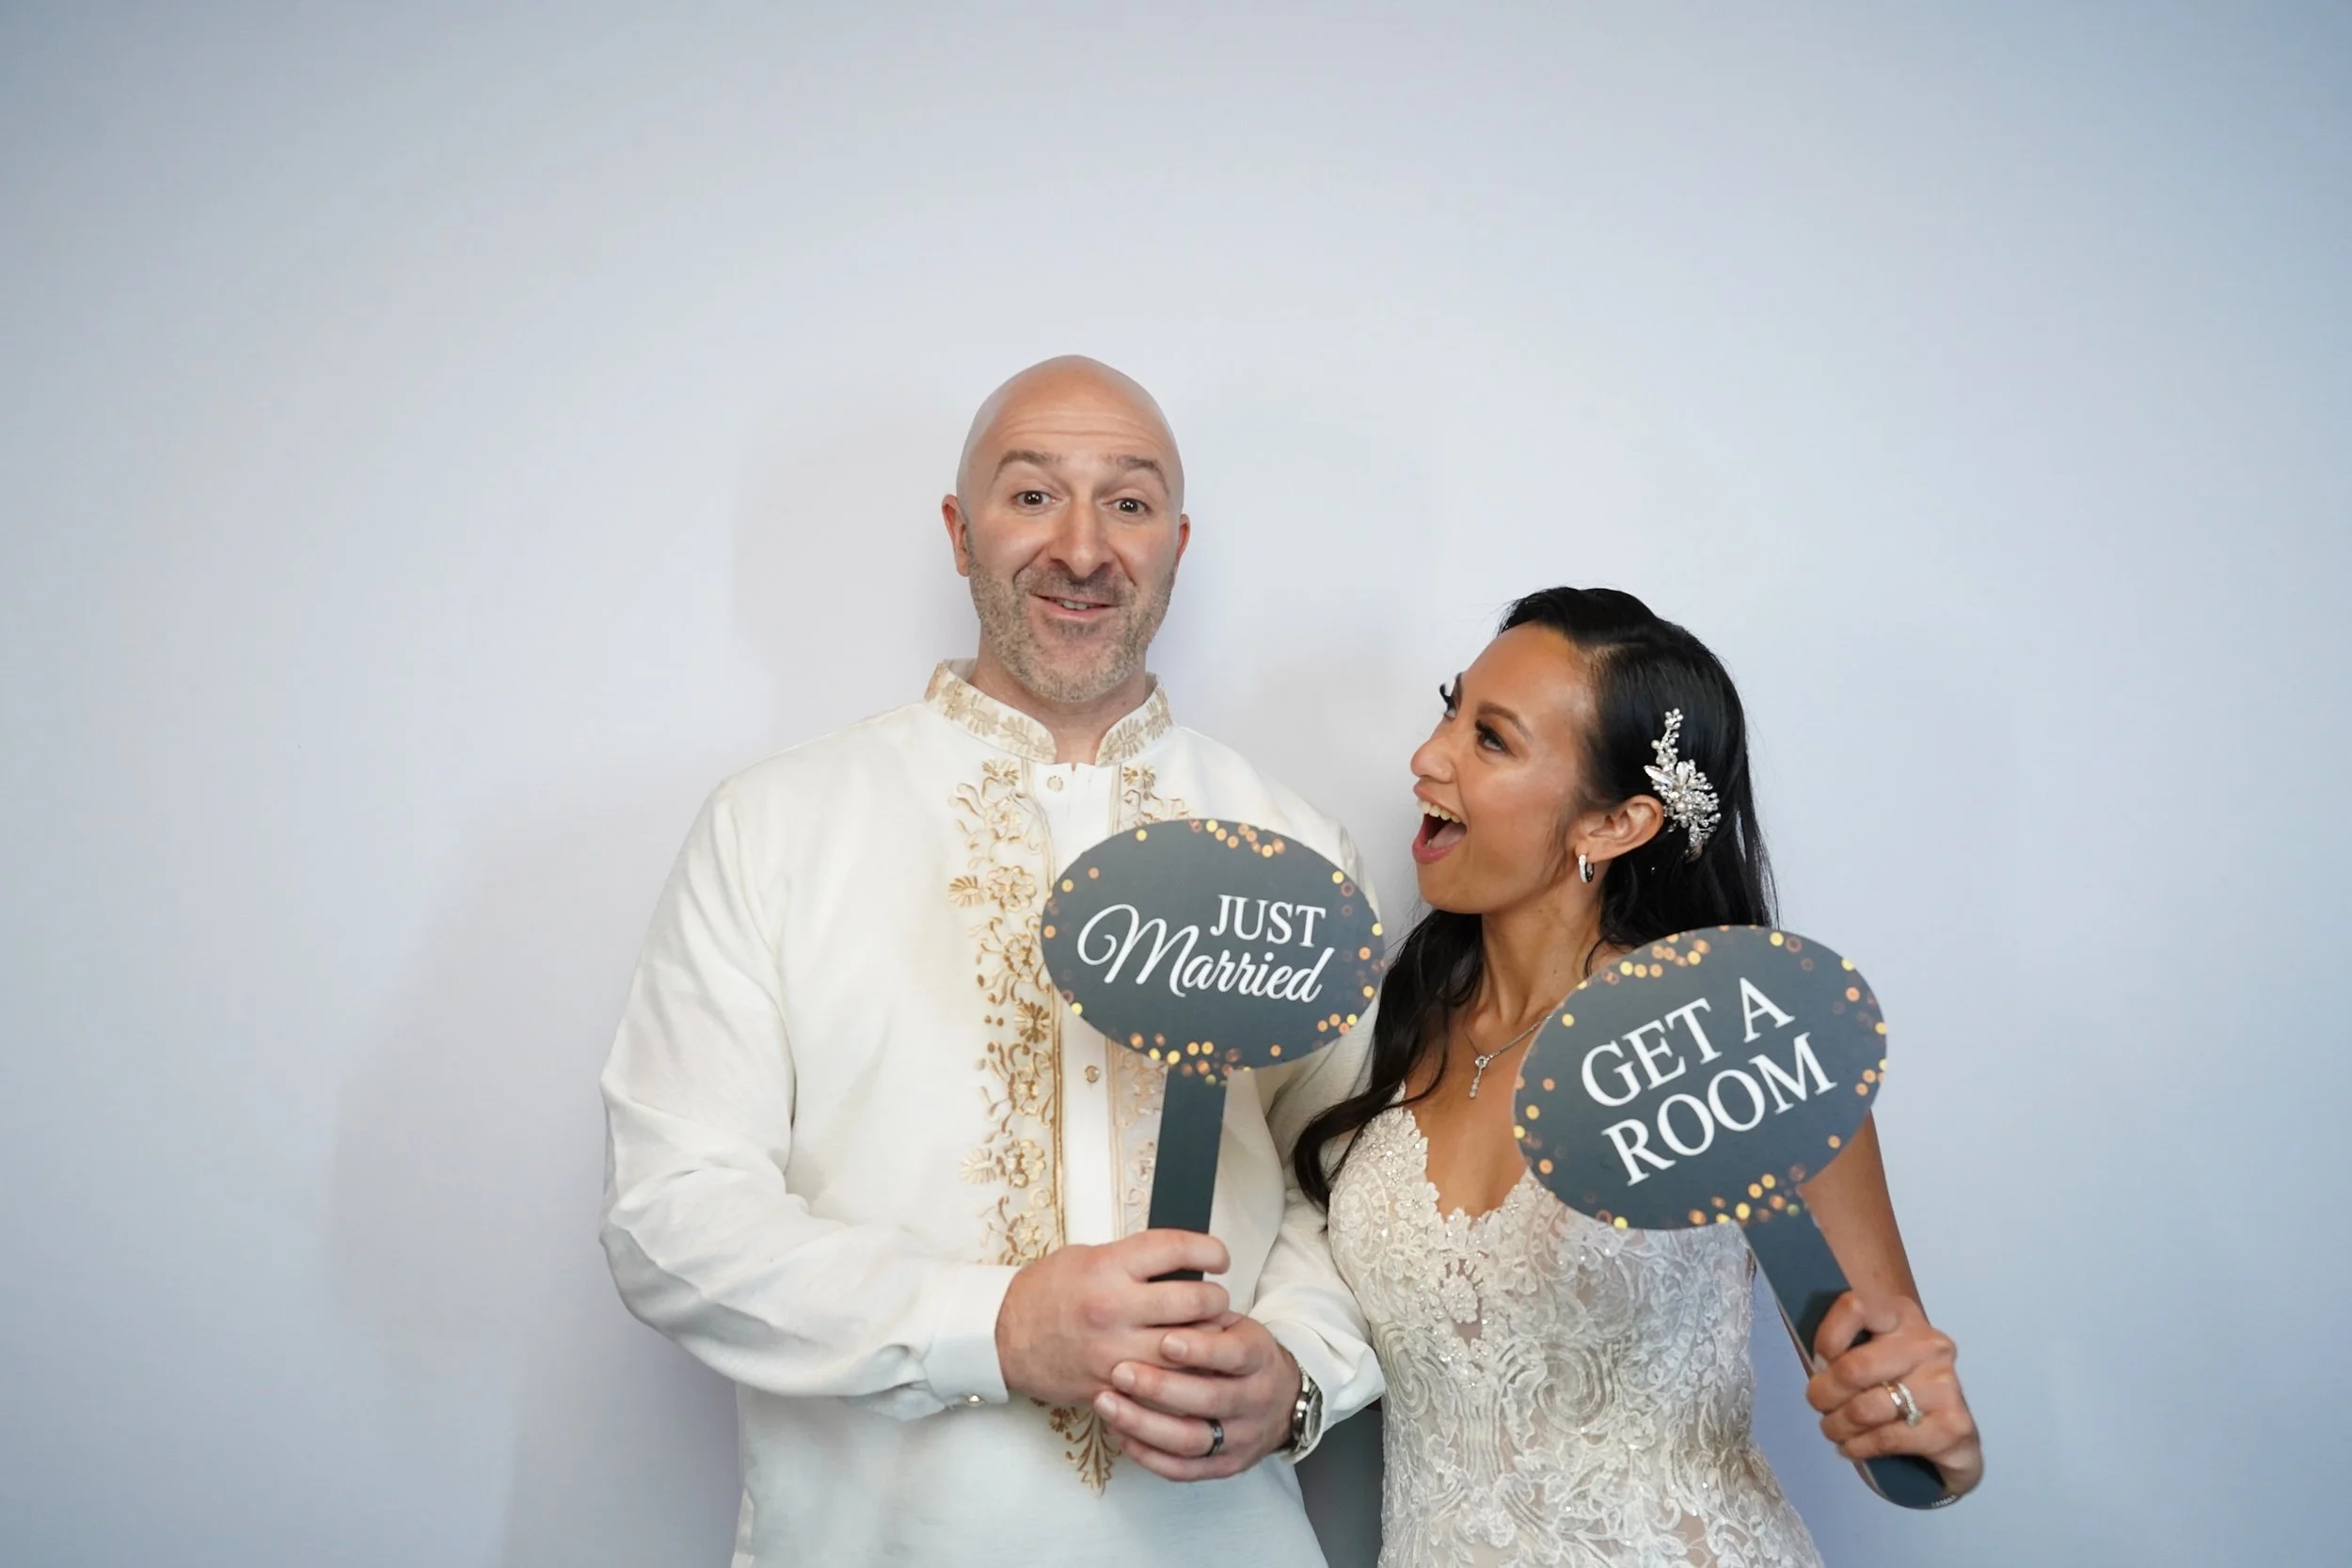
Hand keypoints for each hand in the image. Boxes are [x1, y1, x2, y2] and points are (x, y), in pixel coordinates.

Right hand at [995, 1230, 1230, 1407]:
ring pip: (1187, 1350)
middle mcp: (1114, 1308)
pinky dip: (1182, 1377)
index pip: (1175, 1249)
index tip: (1219, 1256)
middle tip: (1215, 1297)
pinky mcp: (1112, 1385)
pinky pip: (1163, 1386)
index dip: (1208, 1249)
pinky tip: (1189, 1367)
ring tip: (1208, 1332)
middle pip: (1193, 1301)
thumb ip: (1133, 1262)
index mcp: (1108, 1268)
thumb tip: (1183, 1265)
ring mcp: (1114, 1352)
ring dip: (1207, 1340)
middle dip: (1215, 1298)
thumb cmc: (1045, 1292)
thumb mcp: (1087, 1258)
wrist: (1003, 1337)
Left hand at [1091, 1314, 1303, 1480]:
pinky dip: (1149, 1455)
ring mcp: (1241, 1438)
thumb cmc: (1242, 1354)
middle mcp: (1255, 1401)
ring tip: (1107, 1403)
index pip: (1235, 1355)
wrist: (1282, 1400)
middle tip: (1120, 1371)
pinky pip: (1184, 1470)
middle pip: (1209, 1400)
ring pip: (1191, 1440)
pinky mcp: (1225, 1466)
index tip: (1164, 1339)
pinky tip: (1121, 1434)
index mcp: (1259, 1358)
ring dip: (1145, 1424)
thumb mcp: (1235, 1326)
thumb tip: (1161, 1298)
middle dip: (1160, 1388)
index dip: (1201, 1349)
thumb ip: (1204, 1317)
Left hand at [1807, 1292, 1983, 1499]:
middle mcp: (1928, 1345)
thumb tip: (1816, 1368)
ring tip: (1833, 1429)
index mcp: (1902, 1316)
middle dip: (1823, 1393)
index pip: (1855, 1308)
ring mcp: (1945, 1385)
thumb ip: (1842, 1351)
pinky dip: (1859, 1447)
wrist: (1950, 1433)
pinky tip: (1852, 1447)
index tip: (1819, 1362)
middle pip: (1854, 1367)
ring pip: (1866, 1409)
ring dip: (1838, 1425)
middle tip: (1818, 1404)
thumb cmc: (1894, 1384)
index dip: (1827, 1338)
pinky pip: (1886, 1438)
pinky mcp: (1953, 1425)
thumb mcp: (1867, 1354)